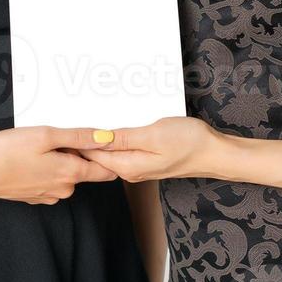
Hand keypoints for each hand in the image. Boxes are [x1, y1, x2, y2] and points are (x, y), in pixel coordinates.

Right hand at [0, 126, 119, 203]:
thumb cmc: (8, 151)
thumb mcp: (46, 135)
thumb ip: (78, 137)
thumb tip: (107, 138)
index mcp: (71, 174)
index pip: (106, 171)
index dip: (106, 154)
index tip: (98, 139)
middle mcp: (64, 189)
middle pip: (84, 170)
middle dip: (77, 153)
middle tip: (56, 136)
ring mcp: (48, 195)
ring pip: (65, 175)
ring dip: (59, 160)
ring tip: (39, 145)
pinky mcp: (34, 197)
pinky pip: (49, 181)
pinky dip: (44, 169)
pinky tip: (29, 158)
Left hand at [78, 116, 226, 181]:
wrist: (214, 152)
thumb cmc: (189, 143)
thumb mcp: (153, 135)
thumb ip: (123, 138)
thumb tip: (95, 139)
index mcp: (127, 166)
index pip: (90, 155)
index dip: (77, 139)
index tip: (67, 120)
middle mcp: (129, 169)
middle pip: (97, 154)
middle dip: (85, 136)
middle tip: (73, 112)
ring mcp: (137, 165)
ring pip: (109, 150)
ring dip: (100, 135)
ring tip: (90, 113)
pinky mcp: (145, 158)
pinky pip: (122, 147)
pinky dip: (115, 136)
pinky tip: (114, 122)